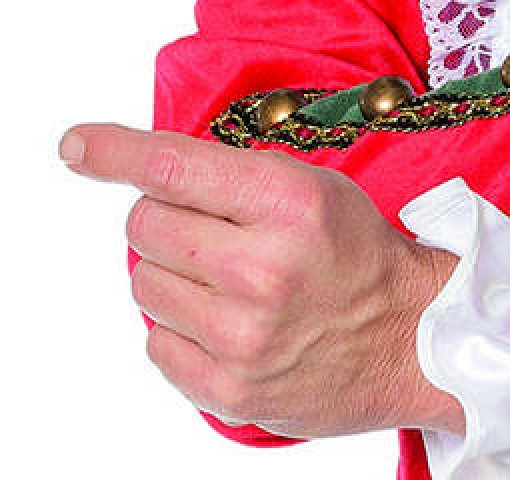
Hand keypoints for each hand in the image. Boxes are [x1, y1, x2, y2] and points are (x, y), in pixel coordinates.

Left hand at [58, 124, 463, 438]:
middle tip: (212, 228)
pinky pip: (154, 341)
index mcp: (286, 202)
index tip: (76, 145)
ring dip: (172, 274)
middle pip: (146, 224)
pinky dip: (179, 326)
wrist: (411, 338)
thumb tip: (147, 173)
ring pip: (142, 283)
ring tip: (225, 279)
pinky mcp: (228, 386)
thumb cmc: (359, 252)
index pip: (172, 167)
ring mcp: (241, 334)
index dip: (114, 152)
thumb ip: (233, 176)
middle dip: (167, 218)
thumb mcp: (311, 186)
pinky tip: (224, 319)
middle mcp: (260, 267)